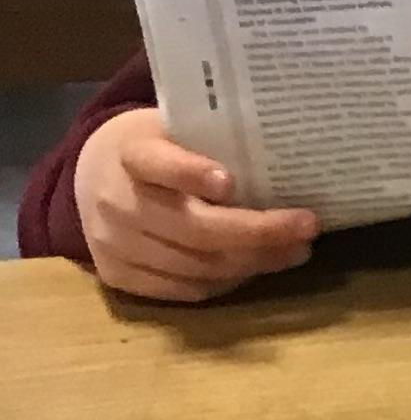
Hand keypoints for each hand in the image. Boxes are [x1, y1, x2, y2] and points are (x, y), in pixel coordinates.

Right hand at [72, 108, 317, 302]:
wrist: (92, 175)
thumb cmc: (155, 148)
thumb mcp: (173, 129)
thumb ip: (212, 144)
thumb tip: (290, 164)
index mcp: (129, 152)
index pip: (156, 163)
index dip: (190, 173)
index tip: (231, 181)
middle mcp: (116, 201)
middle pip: (192, 228)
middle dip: (258, 232)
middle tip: (307, 227)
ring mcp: (113, 243)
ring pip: (195, 266)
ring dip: (254, 262)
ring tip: (296, 251)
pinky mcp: (116, 276)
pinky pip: (183, 290)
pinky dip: (226, 282)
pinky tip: (256, 268)